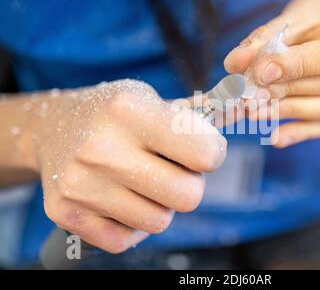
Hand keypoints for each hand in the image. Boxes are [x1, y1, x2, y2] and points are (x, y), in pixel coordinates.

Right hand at [31, 80, 225, 252]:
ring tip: (142, 180)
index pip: (205, 153)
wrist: (54, 126)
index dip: (213, 153)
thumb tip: (247, 107)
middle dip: (190, 184)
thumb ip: (199, 112)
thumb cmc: (116, 113)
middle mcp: (102, 148)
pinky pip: (127, 239)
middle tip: (173, 168)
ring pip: (159, 221)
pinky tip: (120, 197)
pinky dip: (132, 223)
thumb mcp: (152, 99)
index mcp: (130, 111)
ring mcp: (81, 184)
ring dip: (160, 204)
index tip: (203, 149)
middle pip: (188, 196)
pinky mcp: (66, 213)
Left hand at [224, 0, 319, 147]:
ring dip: (288, 114)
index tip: (261, 71)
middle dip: (286, 92)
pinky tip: (275, 135)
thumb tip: (235, 63)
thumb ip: (271, 36)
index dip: (299, 66)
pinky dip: (301, 131)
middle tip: (248, 97)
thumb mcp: (307, 12)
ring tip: (253, 113)